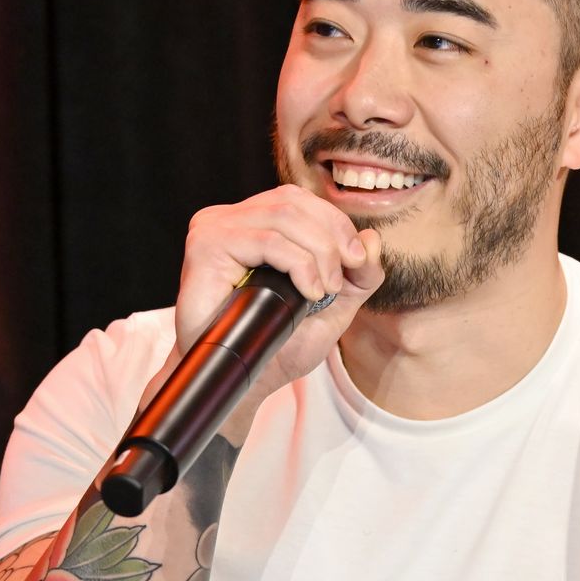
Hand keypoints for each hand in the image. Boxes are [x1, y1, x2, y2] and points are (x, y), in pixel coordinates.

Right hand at [174, 184, 383, 439]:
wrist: (244, 381)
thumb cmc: (277, 344)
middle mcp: (231, 219)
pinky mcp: (207, 246)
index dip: (335, 223)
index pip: (298, 199)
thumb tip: (372, 238)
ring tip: (324, 290)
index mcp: (254, 223)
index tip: (358, 262)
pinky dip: (298, 264)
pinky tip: (308, 291)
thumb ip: (358, 273)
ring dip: (319, 253)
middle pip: (293, 202)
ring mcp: (214, 228)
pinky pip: (266, 240)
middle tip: (345, 277)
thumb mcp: (333, 305)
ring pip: (284, 216)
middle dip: (332, 238)